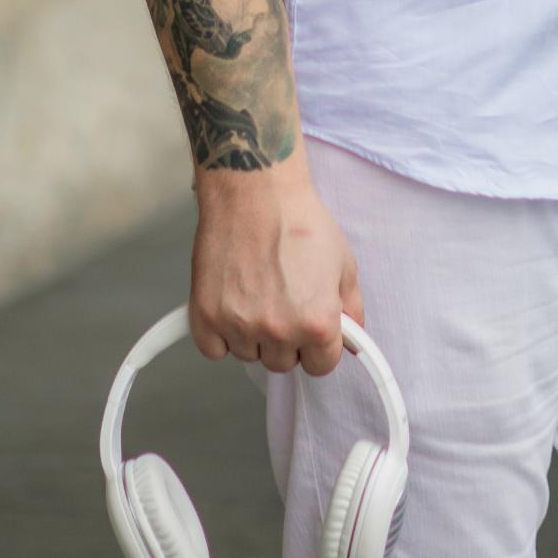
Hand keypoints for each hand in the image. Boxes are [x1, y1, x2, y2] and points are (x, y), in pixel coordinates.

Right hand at [188, 161, 364, 376]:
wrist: (256, 191)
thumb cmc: (299, 220)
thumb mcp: (343, 262)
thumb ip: (351, 308)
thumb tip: (351, 340)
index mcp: (316, 323)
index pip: (322, 366)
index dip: (319, 345)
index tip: (312, 326)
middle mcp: (278, 332)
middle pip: (284, 363)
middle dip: (287, 338)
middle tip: (283, 299)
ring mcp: (239, 327)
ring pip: (249, 355)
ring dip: (253, 334)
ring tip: (257, 290)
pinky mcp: (205, 318)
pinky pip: (214, 350)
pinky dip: (220, 333)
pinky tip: (231, 301)